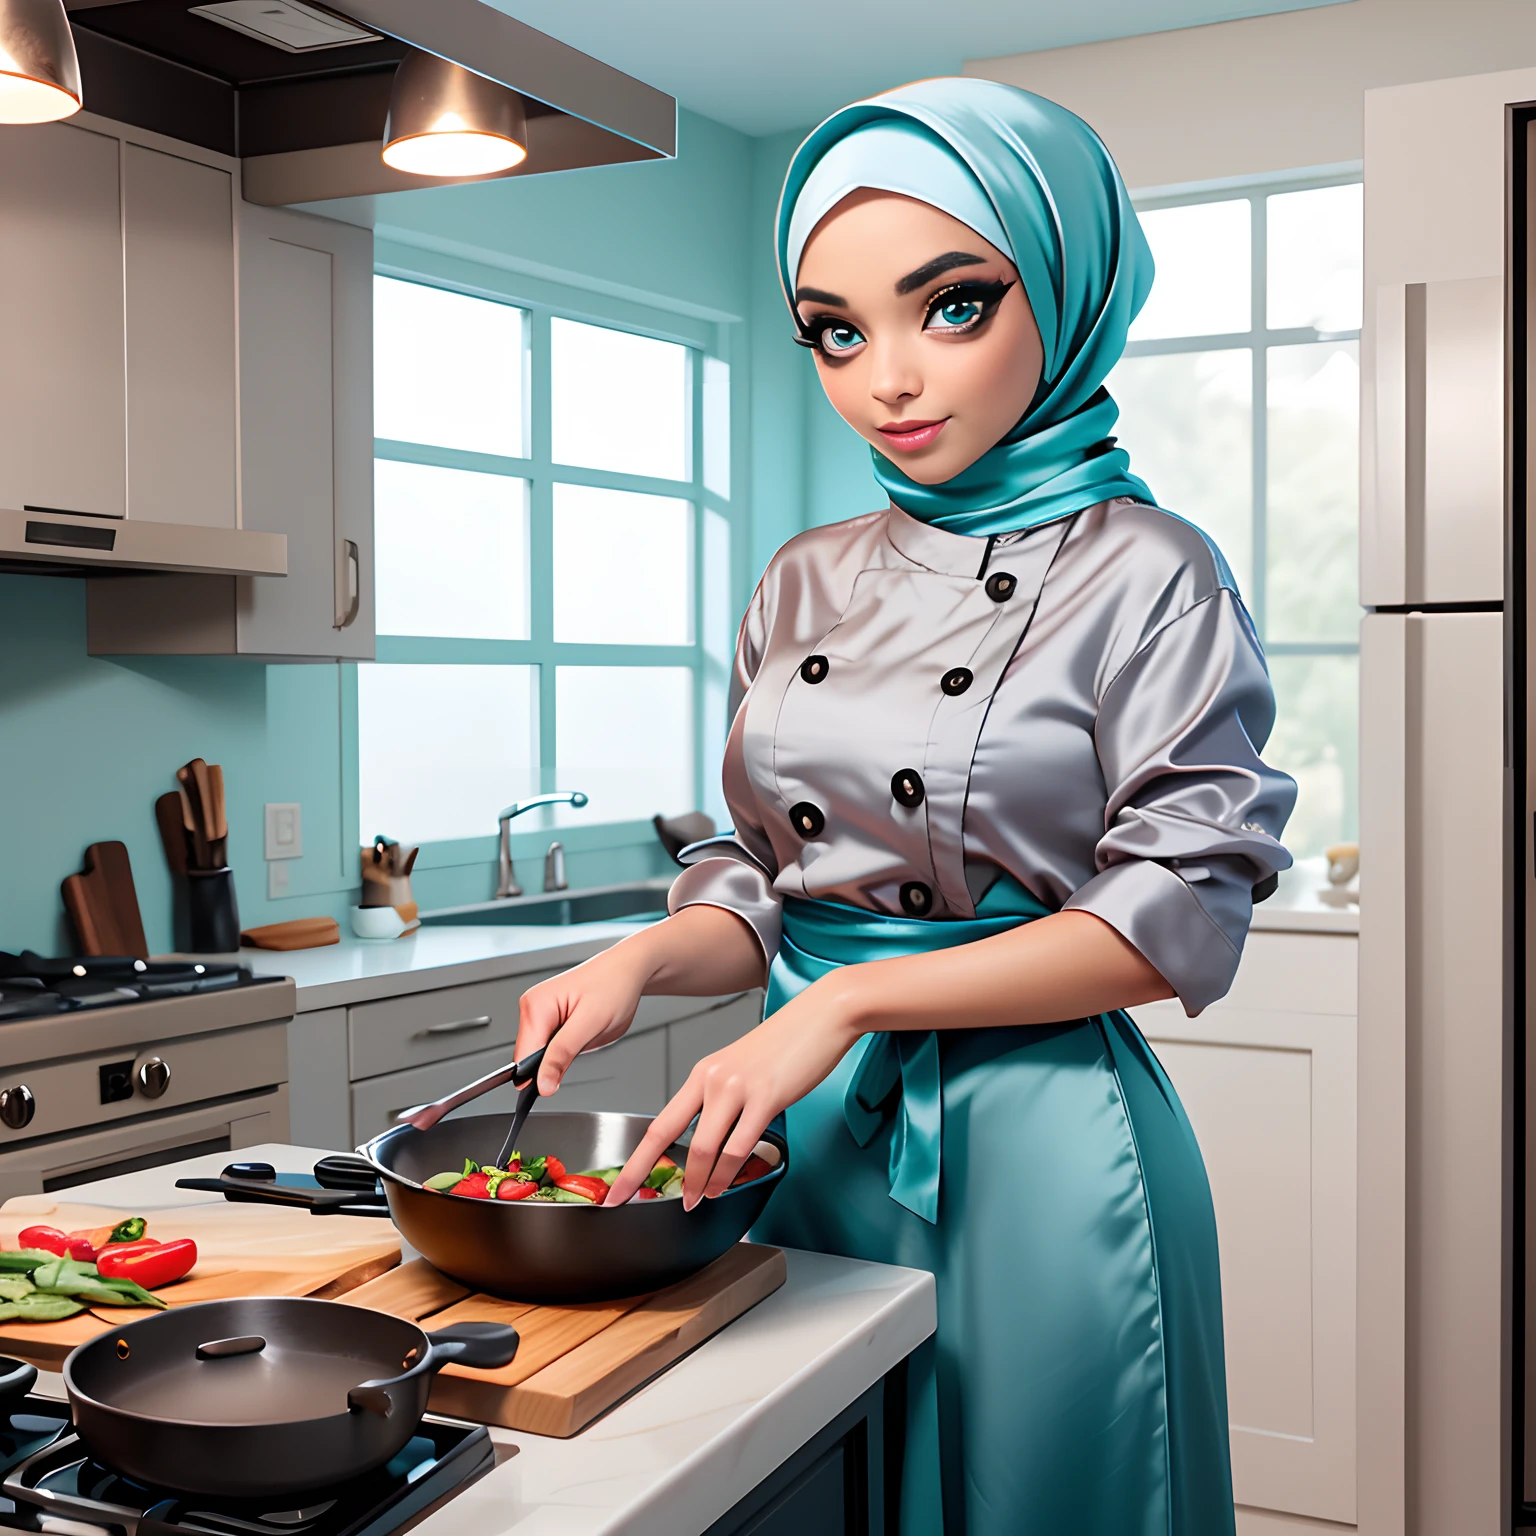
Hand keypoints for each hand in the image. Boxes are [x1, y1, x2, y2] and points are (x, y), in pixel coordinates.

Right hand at [513, 946, 650, 1095]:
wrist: (627, 968)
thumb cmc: (614, 985)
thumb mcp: (591, 1024)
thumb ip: (563, 1055)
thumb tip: (542, 1083)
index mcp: (536, 1006)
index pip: (522, 1058)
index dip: (541, 1076)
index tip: (558, 1082)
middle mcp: (532, 1006)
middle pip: (530, 1057)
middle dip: (556, 1061)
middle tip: (583, 1043)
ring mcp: (539, 1009)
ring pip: (541, 1052)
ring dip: (563, 1053)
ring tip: (584, 1032)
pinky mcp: (549, 1015)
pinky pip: (550, 1043)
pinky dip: (567, 1045)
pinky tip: (581, 1030)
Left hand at [604, 975, 862, 1208]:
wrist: (823, 1014)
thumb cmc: (788, 1043)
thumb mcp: (741, 1070)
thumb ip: (722, 1100)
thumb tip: (712, 1143)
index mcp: (702, 1073)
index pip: (660, 1123)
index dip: (635, 1158)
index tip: (619, 1184)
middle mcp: (712, 1080)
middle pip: (667, 1135)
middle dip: (641, 1172)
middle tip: (628, 1199)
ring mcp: (737, 1088)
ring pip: (703, 1149)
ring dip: (696, 1182)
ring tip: (695, 1200)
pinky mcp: (766, 1098)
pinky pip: (738, 1148)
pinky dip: (727, 1175)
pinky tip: (723, 1185)